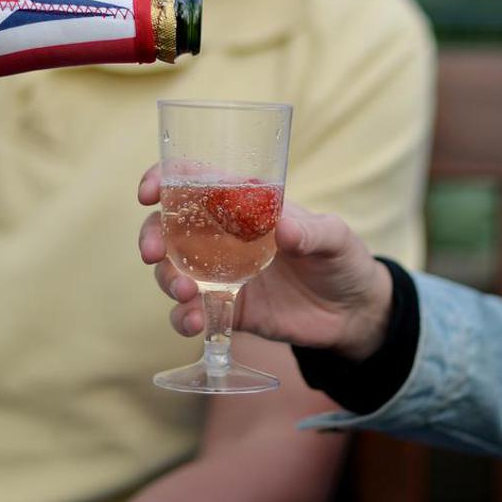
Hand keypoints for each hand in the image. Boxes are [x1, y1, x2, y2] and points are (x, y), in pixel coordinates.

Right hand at [137, 163, 395, 359]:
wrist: (353, 313)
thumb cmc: (343, 260)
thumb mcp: (336, 238)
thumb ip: (313, 232)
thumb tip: (285, 229)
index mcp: (244, 204)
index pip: (194, 181)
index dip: (163, 179)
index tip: (148, 192)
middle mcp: (223, 236)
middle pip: (169, 227)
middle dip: (151, 236)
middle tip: (153, 253)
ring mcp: (220, 274)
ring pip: (172, 270)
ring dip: (166, 279)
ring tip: (185, 293)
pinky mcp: (226, 309)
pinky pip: (190, 312)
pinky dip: (183, 317)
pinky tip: (194, 322)